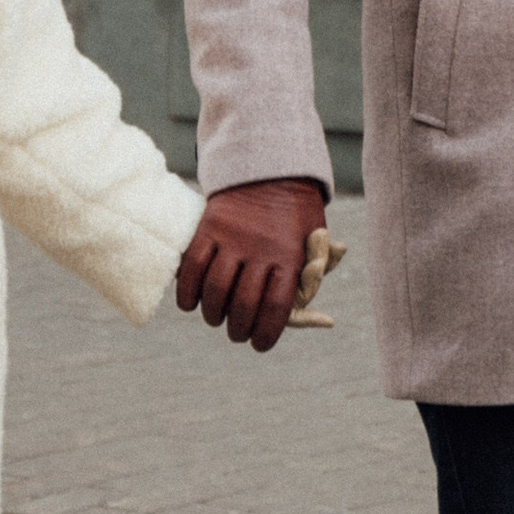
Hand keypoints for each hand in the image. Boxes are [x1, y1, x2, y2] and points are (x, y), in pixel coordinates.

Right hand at [175, 177, 327, 353]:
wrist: (271, 169)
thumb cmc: (297, 216)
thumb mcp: (315, 242)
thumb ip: (312, 282)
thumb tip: (325, 321)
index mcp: (291, 255)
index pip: (277, 307)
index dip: (266, 333)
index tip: (260, 345)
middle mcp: (261, 249)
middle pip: (244, 304)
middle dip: (239, 329)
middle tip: (237, 334)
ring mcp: (232, 238)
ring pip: (216, 289)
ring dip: (213, 314)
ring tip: (216, 319)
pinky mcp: (209, 228)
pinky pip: (192, 267)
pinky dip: (187, 292)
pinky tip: (191, 303)